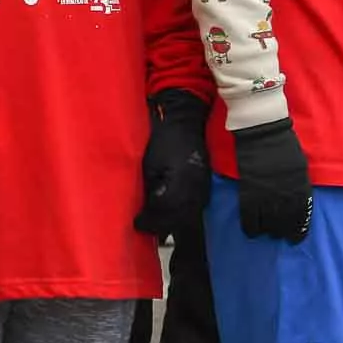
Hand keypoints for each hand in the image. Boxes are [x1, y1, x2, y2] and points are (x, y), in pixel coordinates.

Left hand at [136, 89, 212, 235]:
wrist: (184, 117)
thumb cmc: (162, 136)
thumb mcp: (149, 164)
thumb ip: (148, 189)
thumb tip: (143, 209)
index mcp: (181, 183)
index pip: (165, 212)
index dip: (150, 221)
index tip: (136, 224)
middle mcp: (196, 188)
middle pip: (179, 218)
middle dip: (161, 224)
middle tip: (144, 225)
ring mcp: (204, 186)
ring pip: (188, 213)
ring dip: (172, 220)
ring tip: (156, 221)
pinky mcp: (205, 182)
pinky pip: (195, 204)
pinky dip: (182, 211)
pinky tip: (171, 211)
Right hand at [230, 118, 312, 242]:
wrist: (264, 132)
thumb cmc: (284, 145)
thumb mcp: (300, 166)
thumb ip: (300, 185)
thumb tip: (299, 200)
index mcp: (300, 189)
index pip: (302, 217)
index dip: (299, 230)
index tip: (296, 237)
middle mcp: (286, 197)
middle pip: (286, 224)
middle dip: (284, 233)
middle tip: (281, 236)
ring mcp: (267, 196)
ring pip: (269, 225)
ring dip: (269, 232)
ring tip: (268, 233)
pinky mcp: (250, 194)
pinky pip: (250, 219)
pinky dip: (251, 229)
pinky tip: (252, 232)